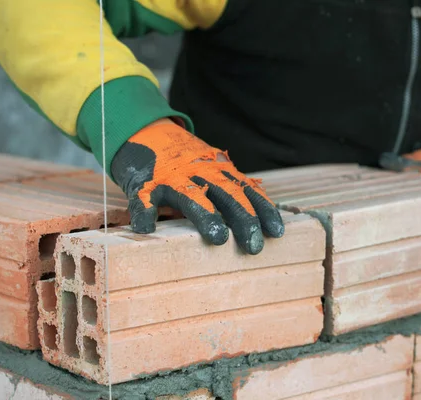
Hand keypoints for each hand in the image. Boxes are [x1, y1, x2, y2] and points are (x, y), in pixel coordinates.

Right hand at [110, 119, 284, 254]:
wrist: (145, 133)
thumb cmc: (187, 163)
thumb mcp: (214, 170)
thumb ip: (232, 191)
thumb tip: (260, 225)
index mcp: (220, 172)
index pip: (248, 192)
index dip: (263, 212)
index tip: (277, 232)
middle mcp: (200, 173)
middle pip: (227, 195)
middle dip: (243, 219)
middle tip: (254, 246)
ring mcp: (172, 177)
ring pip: (191, 196)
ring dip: (206, 216)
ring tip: (219, 238)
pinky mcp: (144, 183)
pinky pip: (144, 199)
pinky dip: (145, 213)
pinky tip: (148, 228)